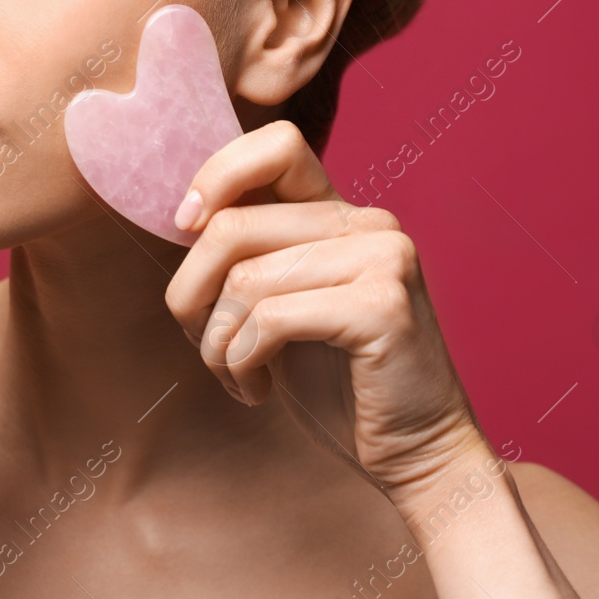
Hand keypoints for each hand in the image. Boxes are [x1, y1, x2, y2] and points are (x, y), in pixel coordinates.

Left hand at [163, 119, 486, 504]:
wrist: (416, 453)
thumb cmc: (337, 383)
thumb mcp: (280, 304)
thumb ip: (248, 255)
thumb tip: (182, 220)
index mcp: (341, 213)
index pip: (275, 144)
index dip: (215, 177)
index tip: (184, 228)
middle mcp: (369, 223)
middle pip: (231, 226)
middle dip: (191, 294)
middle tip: (205, 344)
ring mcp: (383, 259)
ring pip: (244, 279)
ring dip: (216, 342)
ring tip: (236, 374)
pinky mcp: (382, 306)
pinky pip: (269, 319)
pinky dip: (242, 362)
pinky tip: (256, 390)